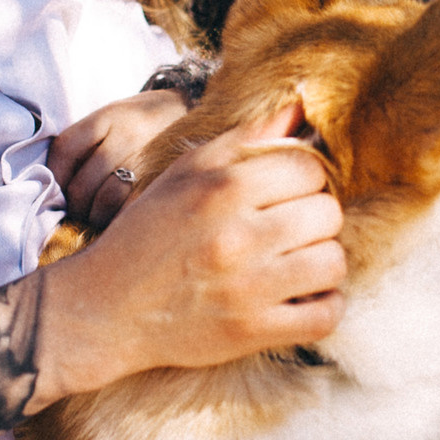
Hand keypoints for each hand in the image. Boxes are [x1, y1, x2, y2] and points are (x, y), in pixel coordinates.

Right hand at [35, 101, 341, 395]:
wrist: (106, 309)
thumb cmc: (148, 234)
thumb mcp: (186, 174)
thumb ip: (246, 138)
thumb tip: (300, 107)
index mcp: (222, 189)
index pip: (309, 168)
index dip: (305, 179)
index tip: (289, 194)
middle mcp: (238, 236)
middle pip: (328, 214)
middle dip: (315, 219)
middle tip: (291, 230)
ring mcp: (248, 288)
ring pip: (333, 263)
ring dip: (321, 263)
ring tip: (296, 263)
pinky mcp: (252, 331)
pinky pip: (325, 316)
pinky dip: (324, 307)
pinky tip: (302, 297)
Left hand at [48, 90, 189, 226]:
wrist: (195, 112)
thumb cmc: (143, 121)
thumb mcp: (112, 116)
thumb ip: (84, 143)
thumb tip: (57, 186)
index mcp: (109, 116)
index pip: (65, 149)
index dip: (55, 175)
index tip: (56, 187)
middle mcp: (127, 136)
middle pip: (81, 184)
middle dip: (73, 204)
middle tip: (78, 207)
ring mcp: (147, 160)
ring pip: (103, 201)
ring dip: (93, 215)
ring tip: (95, 215)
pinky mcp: (163, 181)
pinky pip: (129, 210)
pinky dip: (117, 219)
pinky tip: (118, 217)